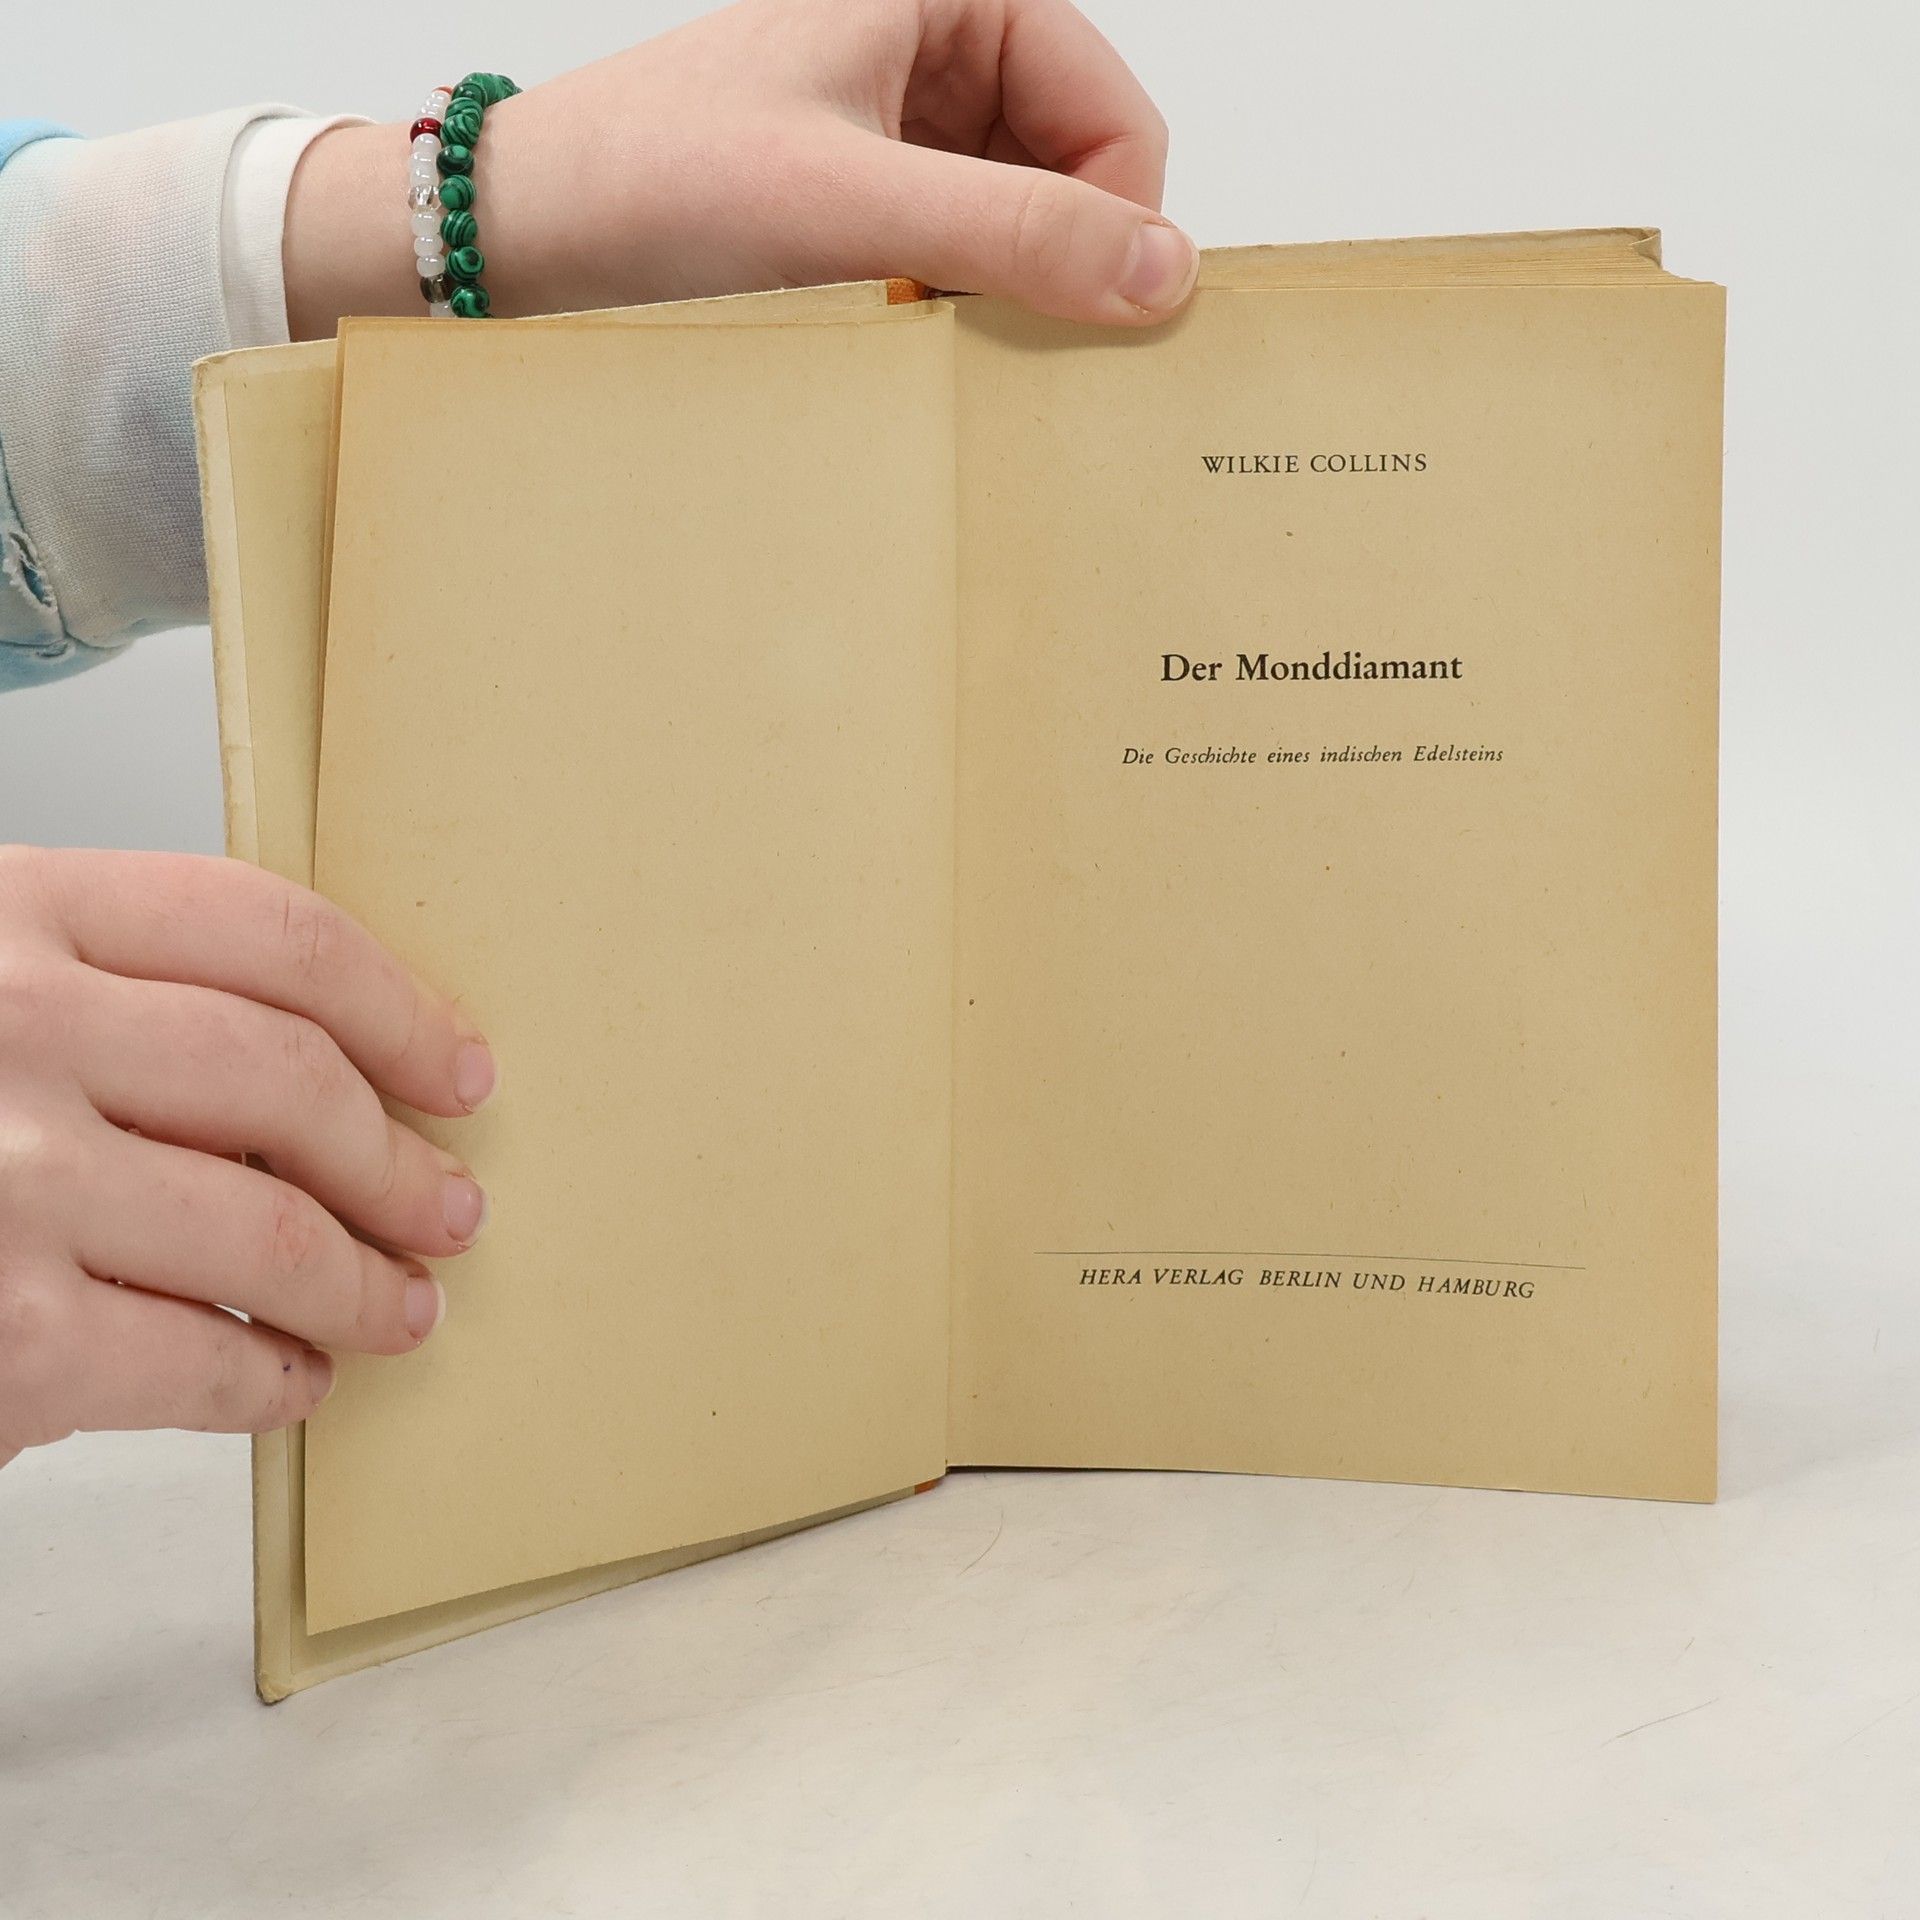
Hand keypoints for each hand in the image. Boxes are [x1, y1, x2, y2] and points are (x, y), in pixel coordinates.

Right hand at [0, 847, 493, 1468]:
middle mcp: (11, 1028)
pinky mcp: (0, 1339)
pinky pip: (197, 1362)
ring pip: (271, 1235)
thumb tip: (317, 1076)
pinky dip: (270, 1382)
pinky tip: (290, 1380)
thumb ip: (100, 993)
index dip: (398, 1007)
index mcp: (12, 912)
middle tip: (449, 1204)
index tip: (457, 1067)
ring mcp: (4, 1184)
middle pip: (292, 1083)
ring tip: (403, 1307)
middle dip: (399, 1160)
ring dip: (363, 1284)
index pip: (271, 935)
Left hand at [284, 0, 1191, 334]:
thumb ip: (1013, 232)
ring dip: (998, 288)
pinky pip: (965, 245)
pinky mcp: (871, 183)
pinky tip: (901, 324)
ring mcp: (905, 117)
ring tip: (923, 321)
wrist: (528, 229)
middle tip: (984, 329)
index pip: (1114, 116)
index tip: (1077, 320)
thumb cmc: (654, 179)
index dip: (1115, 224)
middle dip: (1051, 259)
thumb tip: (1164, 274)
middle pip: (1078, 170)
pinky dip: (955, 298)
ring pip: (1024, 216)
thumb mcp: (848, 202)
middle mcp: (937, 42)